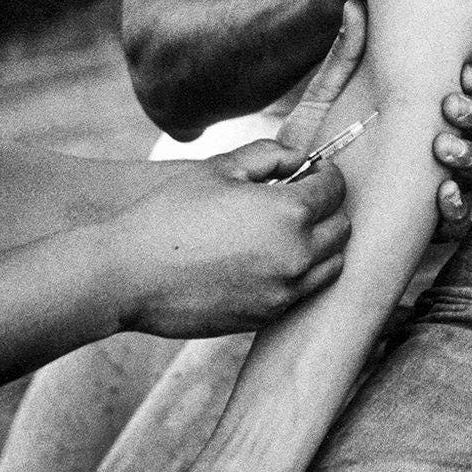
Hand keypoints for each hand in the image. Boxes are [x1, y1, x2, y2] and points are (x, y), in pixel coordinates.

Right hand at [108, 146, 349, 337]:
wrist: (129, 275)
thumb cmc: (169, 215)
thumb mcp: (218, 169)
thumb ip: (268, 156)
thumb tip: (299, 158)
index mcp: (289, 213)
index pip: (335, 189)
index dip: (326, 174)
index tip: (312, 171)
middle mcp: (297, 255)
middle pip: (342, 228)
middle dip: (328, 208)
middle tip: (301, 198)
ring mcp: (284, 291)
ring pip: (332, 264)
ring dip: (321, 244)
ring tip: (288, 231)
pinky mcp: (268, 315)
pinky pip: (304, 291)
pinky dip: (301, 272)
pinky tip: (270, 259)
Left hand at [279, 0, 471, 233]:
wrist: (283, 203)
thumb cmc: (309, 147)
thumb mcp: (324, 99)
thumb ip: (343, 57)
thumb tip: (354, 5)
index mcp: (419, 115)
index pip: (462, 95)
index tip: (463, 73)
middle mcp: (433, 150)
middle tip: (451, 108)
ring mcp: (429, 189)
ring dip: (469, 158)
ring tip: (444, 149)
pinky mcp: (418, 227)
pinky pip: (454, 223)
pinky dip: (455, 211)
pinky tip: (442, 197)